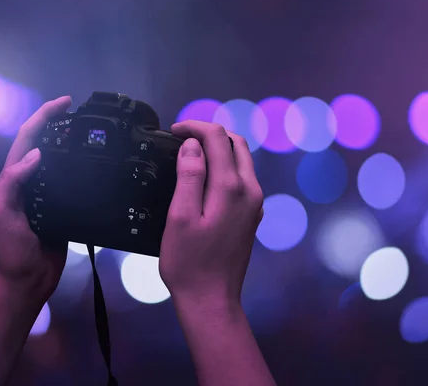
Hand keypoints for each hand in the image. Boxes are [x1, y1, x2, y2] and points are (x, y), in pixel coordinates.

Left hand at [0, 96, 71, 301]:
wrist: (27, 281)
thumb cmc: (9, 250)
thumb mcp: (1, 213)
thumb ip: (12, 182)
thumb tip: (36, 153)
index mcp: (11, 180)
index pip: (26, 140)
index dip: (43, 117)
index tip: (64, 103)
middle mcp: (29, 184)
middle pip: (44, 145)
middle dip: (58, 124)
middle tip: (79, 113)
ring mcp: (47, 197)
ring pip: (60, 163)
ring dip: (71, 144)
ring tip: (89, 132)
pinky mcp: (63, 209)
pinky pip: (73, 185)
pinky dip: (82, 171)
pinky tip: (95, 167)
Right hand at [159, 121, 263, 304]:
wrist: (211, 299)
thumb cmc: (190, 263)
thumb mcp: (180, 216)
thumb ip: (189, 176)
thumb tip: (193, 145)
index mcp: (231, 188)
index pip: (217, 138)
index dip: (194, 127)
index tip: (173, 131)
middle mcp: (250, 191)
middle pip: (235, 144)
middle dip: (209, 134)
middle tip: (181, 140)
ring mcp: (254, 204)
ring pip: (242, 160)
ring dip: (218, 150)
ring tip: (189, 156)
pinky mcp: (252, 215)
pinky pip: (242, 179)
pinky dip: (225, 168)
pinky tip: (204, 179)